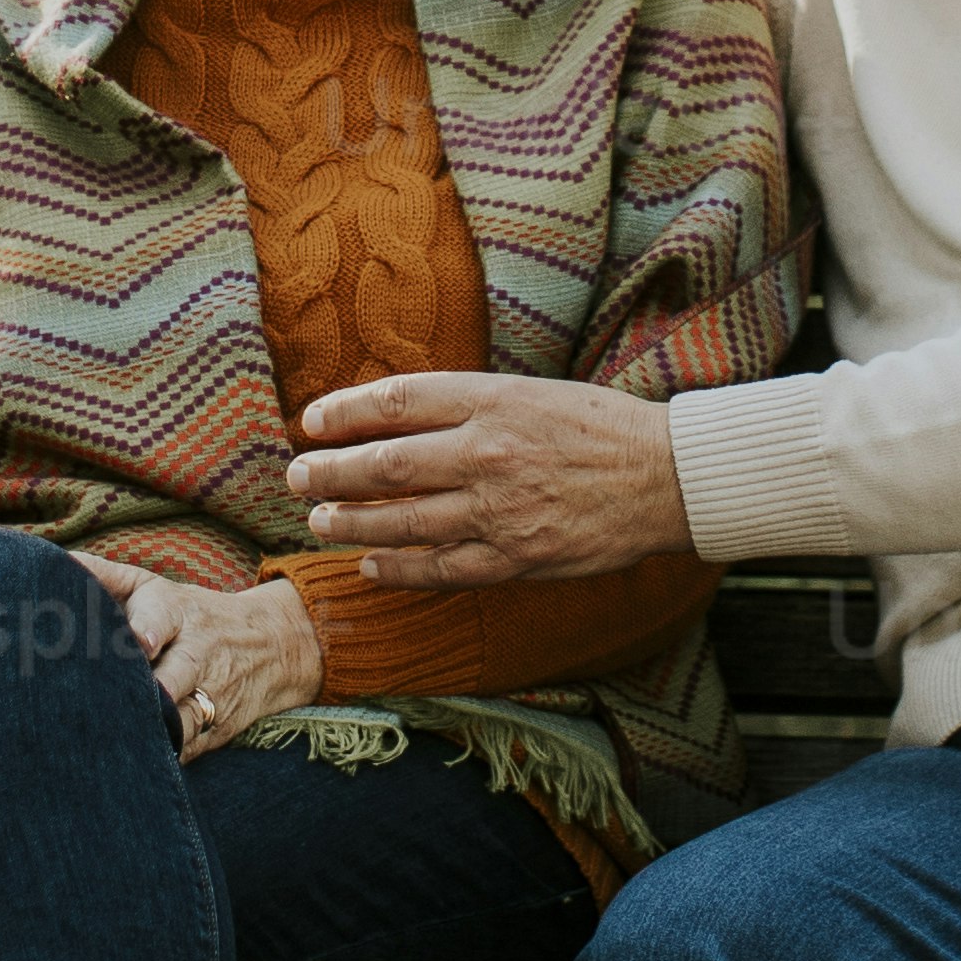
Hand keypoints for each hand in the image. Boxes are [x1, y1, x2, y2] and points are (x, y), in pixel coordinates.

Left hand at [115, 560, 323, 753]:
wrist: (271, 645)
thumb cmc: (192, 615)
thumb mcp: (153, 587)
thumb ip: (105, 577)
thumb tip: (53, 565)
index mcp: (179, 613)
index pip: (163, 618)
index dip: (148, 630)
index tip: (139, 643)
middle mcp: (197, 655)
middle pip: (174, 677)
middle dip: (150, 692)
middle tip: (116, 702)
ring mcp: (210, 696)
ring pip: (182, 721)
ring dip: (153, 731)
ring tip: (115, 739)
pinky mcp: (215, 731)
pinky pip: (186, 750)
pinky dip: (162, 758)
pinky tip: (130, 762)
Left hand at [294, 370, 683, 582]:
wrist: (664, 477)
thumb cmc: (599, 426)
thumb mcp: (532, 391)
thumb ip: (469, 404)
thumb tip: (398, 414)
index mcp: (493, 400)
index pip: (398, 401)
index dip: (346, 412)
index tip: (312, 421)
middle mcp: (488, 452)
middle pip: (386, 464)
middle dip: (331, 472)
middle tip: (296, 477)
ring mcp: (500, 510)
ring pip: (403, 520)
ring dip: (351, 523)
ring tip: (318, 522)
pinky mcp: (515, 558)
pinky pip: (441, 568)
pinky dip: (399, 569)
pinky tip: (371, 567)